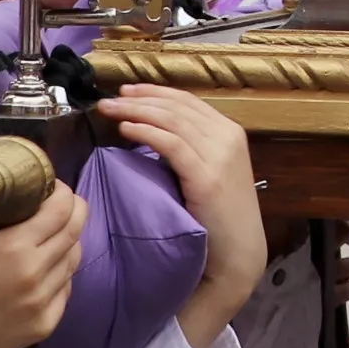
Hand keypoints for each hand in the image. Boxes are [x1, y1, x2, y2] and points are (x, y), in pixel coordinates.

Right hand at [0, 165, 87, 347]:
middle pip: (76, 233)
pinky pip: (65, 292)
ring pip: (73, 262)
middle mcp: (35, 276)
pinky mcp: (42, 326)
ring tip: (52, 235)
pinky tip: (46, 268)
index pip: (63, 210)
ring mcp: (41, 305)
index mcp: (15, 247)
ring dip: (68, 243)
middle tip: (61, 205)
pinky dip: (60, 277)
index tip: (53, 187)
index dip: (64, 193)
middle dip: (74, 212)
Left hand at [100, 85, 268, 343]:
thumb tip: (153, 131)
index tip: (127, 92)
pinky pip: (171, 144)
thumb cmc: (219, 219)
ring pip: (172, 119)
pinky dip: (146, 132)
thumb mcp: (210, 173)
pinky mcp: (207, 176)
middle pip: (177, 106)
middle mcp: (228, 137)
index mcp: (230, 133)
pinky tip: (127, 129)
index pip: (188, 101)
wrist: (238, 254)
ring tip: (110, 110)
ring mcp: (220, 155)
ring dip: (137, 111)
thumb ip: (192, 150)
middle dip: (140, 98)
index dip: (155, 92)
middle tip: (110, 99)